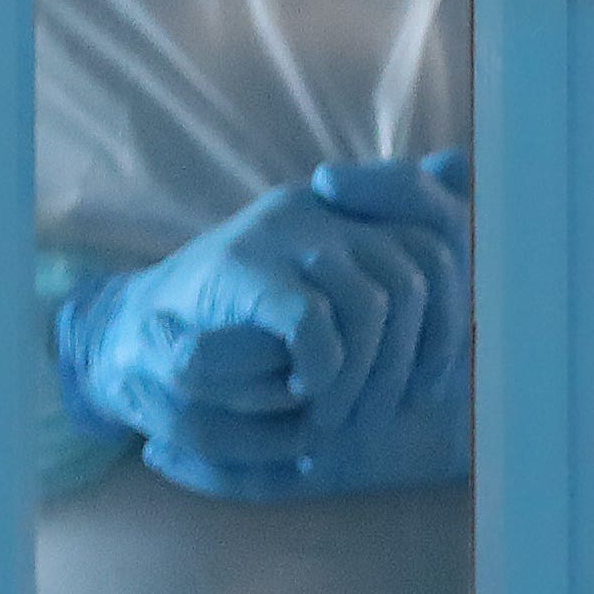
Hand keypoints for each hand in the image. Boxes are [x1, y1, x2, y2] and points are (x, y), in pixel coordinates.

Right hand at [52, 151, 470, 499]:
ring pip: (375, 303)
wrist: (133, 338)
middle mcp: (315, 208)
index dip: (448, 318)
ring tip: (335, 416)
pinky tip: (303, 394)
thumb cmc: (235, 328)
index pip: (437, 237)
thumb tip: (460, 176)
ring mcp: (277, 232)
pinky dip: (321, 370)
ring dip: (365, 375)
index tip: (429, 384)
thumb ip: (382, 259)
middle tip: (374, 416)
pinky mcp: (240, 268)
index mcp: (339, 211)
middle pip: (418, 276)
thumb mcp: (317, 298)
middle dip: (407, 360)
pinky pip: (313, 322)